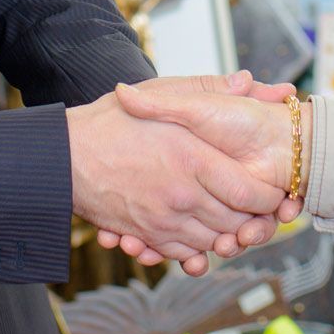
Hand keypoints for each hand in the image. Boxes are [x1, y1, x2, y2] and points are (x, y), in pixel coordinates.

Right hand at [68, 81, 286, 277]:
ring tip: (231, 219)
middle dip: (252, 219)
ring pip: (213, 242)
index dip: (267, 196)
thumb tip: (247, 81)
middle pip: (236, 223)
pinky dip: (197, 248)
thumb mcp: (162, 93)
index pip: (249, 193)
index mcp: (192, 158)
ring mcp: (163, 219)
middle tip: (256, 207)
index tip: (269, 188)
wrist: (63, 156)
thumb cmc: (110, 122)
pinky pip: (184, 253)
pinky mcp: (147, 235)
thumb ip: (208, 89)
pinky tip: (199, 231)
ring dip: (227, 235)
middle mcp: (182, 194)